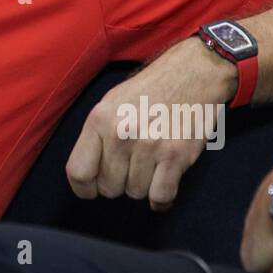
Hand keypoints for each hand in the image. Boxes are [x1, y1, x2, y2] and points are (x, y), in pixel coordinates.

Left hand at [65, 37, 231, 210]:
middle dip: (118, 184)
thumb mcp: (112, 102)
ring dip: (142, 186)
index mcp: (99, 119)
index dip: (83, 188)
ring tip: (150, 164)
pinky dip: (161, 199)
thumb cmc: (150, 89)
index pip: (79, 171)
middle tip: (130, 168)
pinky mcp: (177, 156)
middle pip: (108, 187)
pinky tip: (162, 187)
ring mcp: (150, 146)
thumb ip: (97, 135)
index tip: (92, 189)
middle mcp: (121, 134)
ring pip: (135, 193)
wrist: (193, 72)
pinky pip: (161, 196)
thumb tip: (88, 173)